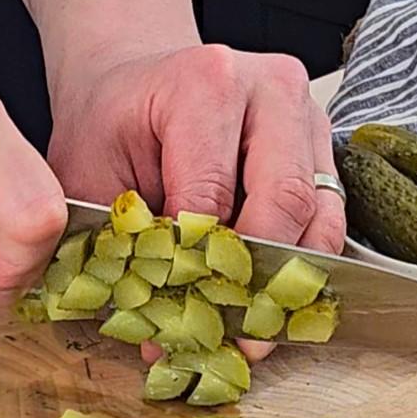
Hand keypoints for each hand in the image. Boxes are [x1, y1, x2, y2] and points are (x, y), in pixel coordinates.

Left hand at [48, 43, 345, 359]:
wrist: (134, 78)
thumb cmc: (110, 123)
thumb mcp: (88, 174)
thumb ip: (115, 248)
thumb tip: (161, 339)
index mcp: (203, 83)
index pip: (212, 197)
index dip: (198, 269)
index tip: (182, 322)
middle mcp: (267, 88)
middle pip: (284, 201)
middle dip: (256, 280)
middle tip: (234, 336)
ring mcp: (304, 113)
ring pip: (320, 216)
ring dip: (289, 280)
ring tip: (254, 329)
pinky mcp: (321, 142)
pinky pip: (329, 216)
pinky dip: (302, 263)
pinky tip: (270, 297)